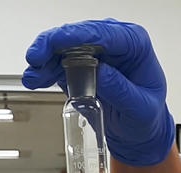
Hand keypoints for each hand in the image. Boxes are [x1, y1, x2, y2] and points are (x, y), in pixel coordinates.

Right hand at [22, 19, 174, 166]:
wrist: (138, 131)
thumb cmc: (147, 116)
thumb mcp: (142, 108)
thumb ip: (122, 90)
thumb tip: (101, 72)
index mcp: (135, 44)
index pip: (104, 33)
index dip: (78, 35)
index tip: (58, 40)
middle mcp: (114, 43)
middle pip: (79, 34)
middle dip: (53, 44)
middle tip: (37, 58)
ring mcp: (95, 53)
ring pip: (64, 47)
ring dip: (45, 59)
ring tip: (33, 77)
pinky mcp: (81, 66)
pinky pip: (59, 63)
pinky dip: (45, 70)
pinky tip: (36, 79)